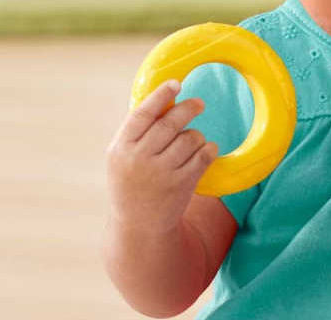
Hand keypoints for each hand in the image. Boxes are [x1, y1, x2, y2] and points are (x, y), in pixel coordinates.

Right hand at [106, 79, 217, 234]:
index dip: (160, 96)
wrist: (139, 224)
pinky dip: (208, 150)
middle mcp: (139, 159)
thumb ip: (137, 133)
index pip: (142, 114)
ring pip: (189, 139)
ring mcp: (161, 173)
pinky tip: (208, 149)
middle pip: (169, 124)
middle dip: (187, 109)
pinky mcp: (181, 185)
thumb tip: (162, 101)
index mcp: (121, 147)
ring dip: (196, 135)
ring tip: (195, 139)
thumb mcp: (122, 157)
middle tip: (199, 103)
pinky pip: (202, 158)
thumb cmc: (131, 183)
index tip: (176, 84)